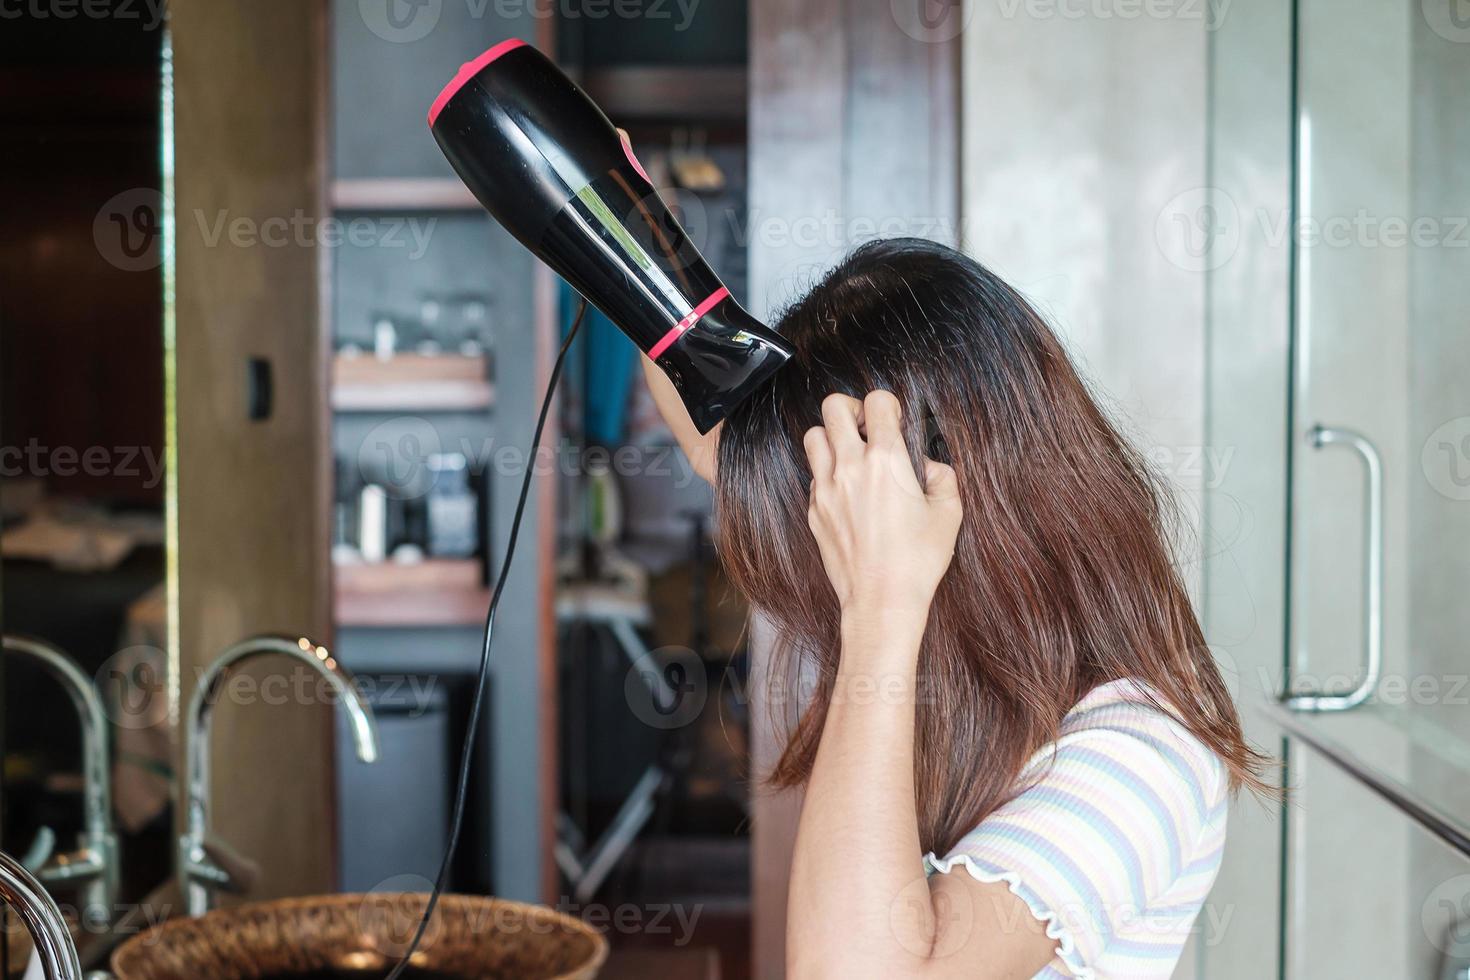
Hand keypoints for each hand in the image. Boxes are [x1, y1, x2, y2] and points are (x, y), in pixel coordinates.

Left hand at [803, 391, 962, 616]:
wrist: (881, 600)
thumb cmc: (918, 560)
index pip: (877, 400)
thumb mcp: (950, 513)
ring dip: (832, 436)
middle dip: (853, 409)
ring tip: (851, 454)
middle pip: (833, 406)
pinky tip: (847, 489)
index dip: (888, 404)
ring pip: (813, 436)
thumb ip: (943, 476)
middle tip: (867, 427)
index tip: (895, 421)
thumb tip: (928, 465)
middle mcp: (850, 468)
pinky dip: (826, 471)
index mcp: (886, 461)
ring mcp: (826, 488)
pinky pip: (813, 474)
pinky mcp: (814, 509)